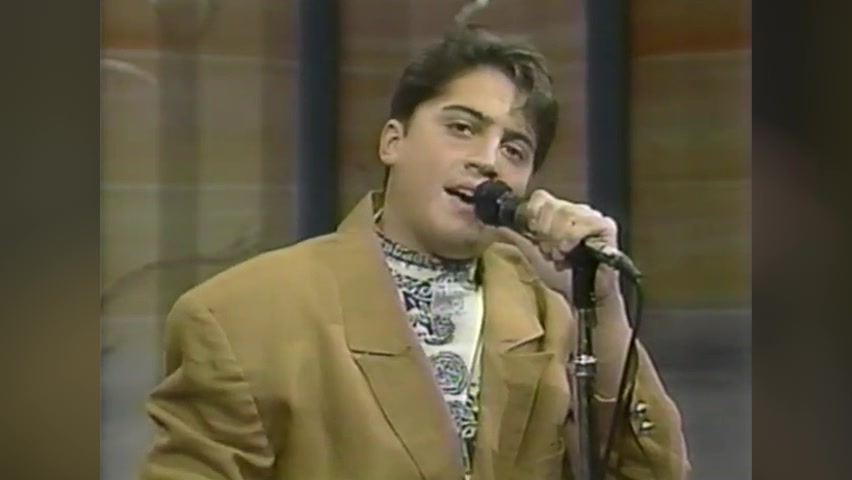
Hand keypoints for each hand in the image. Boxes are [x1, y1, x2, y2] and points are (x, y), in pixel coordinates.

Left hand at [495, 189, 620, 296]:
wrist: (579, 297)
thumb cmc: (557, 278)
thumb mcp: (531, 253)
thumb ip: (519, 235)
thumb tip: (499, 223)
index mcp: (556, 212)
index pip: (540, 198)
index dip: (533, 215)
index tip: (532, 234)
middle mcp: (575, 210)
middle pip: (554, 204)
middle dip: (546, 230)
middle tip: (549, 251)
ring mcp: (592, 216)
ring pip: (568, 211)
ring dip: (559, 236)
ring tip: (560, 254)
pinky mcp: (606, 227)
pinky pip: (588, 221)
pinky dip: (576, 236)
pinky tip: (570, 251)